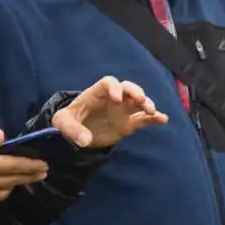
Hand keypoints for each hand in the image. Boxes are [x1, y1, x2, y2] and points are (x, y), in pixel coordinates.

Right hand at [0, 129, 49, 209]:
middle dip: (30, 176)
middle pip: (14, 180)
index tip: (44, 164)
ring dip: (16, 185)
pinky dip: (1, 193)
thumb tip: (2, 135)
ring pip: (5, 191)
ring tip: (22, 180)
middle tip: (42, 173)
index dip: (31, 165)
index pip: (15, 165)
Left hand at [52, 76, 166, 149]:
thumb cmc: (68, 121)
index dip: (114, 88)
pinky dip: (154, 118)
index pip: (108, 83)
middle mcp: (112, 99)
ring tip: (151, 111)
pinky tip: (162, 119)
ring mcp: (122, 111)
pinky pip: (144, 119)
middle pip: (128, 88)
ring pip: (139, 102)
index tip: (117, 99)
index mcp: (96, 94)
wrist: (75, 133)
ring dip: (147, 103)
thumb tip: (85, 141)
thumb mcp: (61, 123)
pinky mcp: (128, 124)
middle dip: (135, 92)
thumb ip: (71, 130)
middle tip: (140, 100)